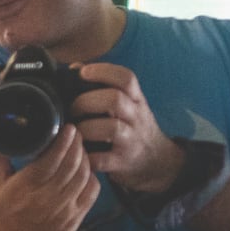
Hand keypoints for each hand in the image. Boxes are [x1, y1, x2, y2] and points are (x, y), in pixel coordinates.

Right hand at [0, 125, 98, 230]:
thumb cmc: (5, 217)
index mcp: (27, 188)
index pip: (52, 159)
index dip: (63, 141)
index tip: (68, 127)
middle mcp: (47, 198)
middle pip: (71, 164)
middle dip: (77, 144)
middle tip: (76, 133)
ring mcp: (65, 209)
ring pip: (83, 176)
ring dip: (85, 158)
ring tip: (80, 148)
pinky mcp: (76, 218)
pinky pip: (92, 192)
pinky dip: (92, 177)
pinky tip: (86, 169)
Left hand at [70, 62, 182, 192]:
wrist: (157, 161)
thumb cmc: (132, 126)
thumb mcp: (127, 103)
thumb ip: (103, 85)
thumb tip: (75, 67)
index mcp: (136, 99)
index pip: (126, 78)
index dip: (103, 71)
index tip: (83, 72)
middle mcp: (136, 117)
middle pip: (115, 100)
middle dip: (86, 102)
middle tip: (72, 109)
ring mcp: (131, 140)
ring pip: (110, 128)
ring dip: (84, 128)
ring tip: (74, 131)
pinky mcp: (122, 163)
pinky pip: (101, 159)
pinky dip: (85, 155)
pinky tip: (77, 151)